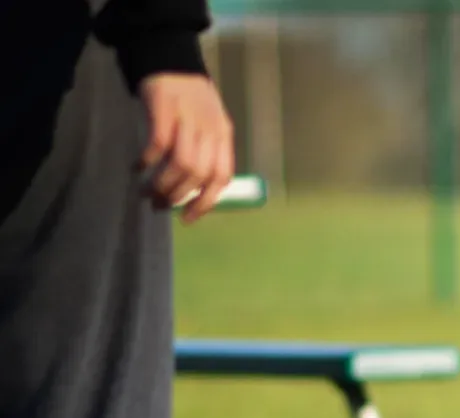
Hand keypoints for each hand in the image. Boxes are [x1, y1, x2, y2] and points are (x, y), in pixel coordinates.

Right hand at [137, 73, 234, 223]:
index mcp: (223, 135)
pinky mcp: (165, 108)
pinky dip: (147, 161)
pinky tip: (137, 167)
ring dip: (162, 184)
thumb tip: (195, 189)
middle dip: (177, 196)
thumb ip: (207, 150)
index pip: (222, 177)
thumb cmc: (189, 97)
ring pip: (182, 164)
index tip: (188, 217)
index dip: (206, 202)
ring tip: (145, 192)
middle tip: (158, 205)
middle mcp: (210, 129)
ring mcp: (189, 118)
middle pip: (200, 175)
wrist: (171, 58)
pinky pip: (159, 144)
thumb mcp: (208, 123)